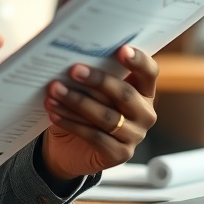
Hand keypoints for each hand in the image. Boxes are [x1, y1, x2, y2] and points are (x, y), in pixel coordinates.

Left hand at [41, 45, 158, 180]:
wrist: (69, 147)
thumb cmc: (82, 108)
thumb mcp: (89, 89)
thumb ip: (90, 74)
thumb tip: (72, 57)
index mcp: (143, 90)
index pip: (148, 72)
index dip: (138, 60)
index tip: (121, 50)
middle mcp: (144, 113)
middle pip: (125, 94)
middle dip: (98, 80)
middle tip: (74, 70)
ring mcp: (135, 135)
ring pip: (106, 117)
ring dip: (77, 101)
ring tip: (55, 90)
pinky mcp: (120, 154)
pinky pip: (95, 136)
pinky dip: (72, 123)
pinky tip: (54, 113)